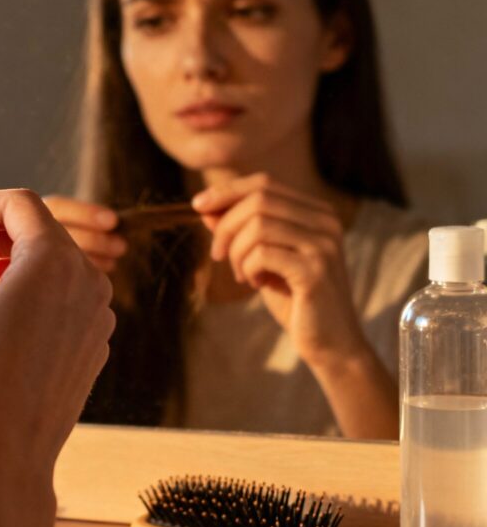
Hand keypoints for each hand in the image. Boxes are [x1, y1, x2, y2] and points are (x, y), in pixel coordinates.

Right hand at [0, 187, 114, 526]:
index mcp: (54, 260)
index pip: (20, 204)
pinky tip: (3, 320)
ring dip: (17, 263)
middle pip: (42, 231)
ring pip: (56, 265)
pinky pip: (67, 298)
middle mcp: (89, 279)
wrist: (5, 454)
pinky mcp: (96, 341)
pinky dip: (36, 293)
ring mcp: (99, 313)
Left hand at [192, 174, 362, 368]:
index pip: (264, 183)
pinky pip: (263, 253)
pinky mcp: (316, 270)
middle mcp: (326, 222)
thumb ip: (238, 231)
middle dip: (226, 226)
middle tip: (217, 255)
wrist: (330, 343)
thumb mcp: (261, 259)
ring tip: (241, 274)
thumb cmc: (294, 299)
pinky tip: (256, 283)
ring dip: (236, 251)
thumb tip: (205, 207)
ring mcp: (324, 244)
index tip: (197, 206)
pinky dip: (248, 267)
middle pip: (258, 199)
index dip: (226, 191)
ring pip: (258, 225)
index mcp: (317, 212)